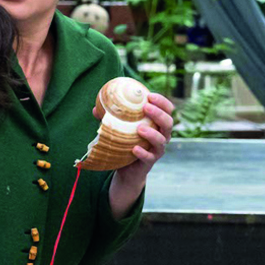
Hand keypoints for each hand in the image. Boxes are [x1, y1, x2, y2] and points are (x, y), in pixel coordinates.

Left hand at [105, 92, 173, 216]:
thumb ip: (111, 118)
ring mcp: (157, 150)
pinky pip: (150, 157)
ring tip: (140, 128)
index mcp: (157, 124)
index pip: (167, 110)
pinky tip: (134, 148)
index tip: (149, 96)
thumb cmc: (126, 143)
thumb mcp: (121, 128)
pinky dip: (143, 152)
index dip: (162, 101)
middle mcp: (162, 136)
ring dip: (152, 133)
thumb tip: (96, 108)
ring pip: (162, 140)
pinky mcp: (150, 162)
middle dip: (159, 114)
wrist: (127, 169)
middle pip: (168, 123)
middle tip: (146, 108)